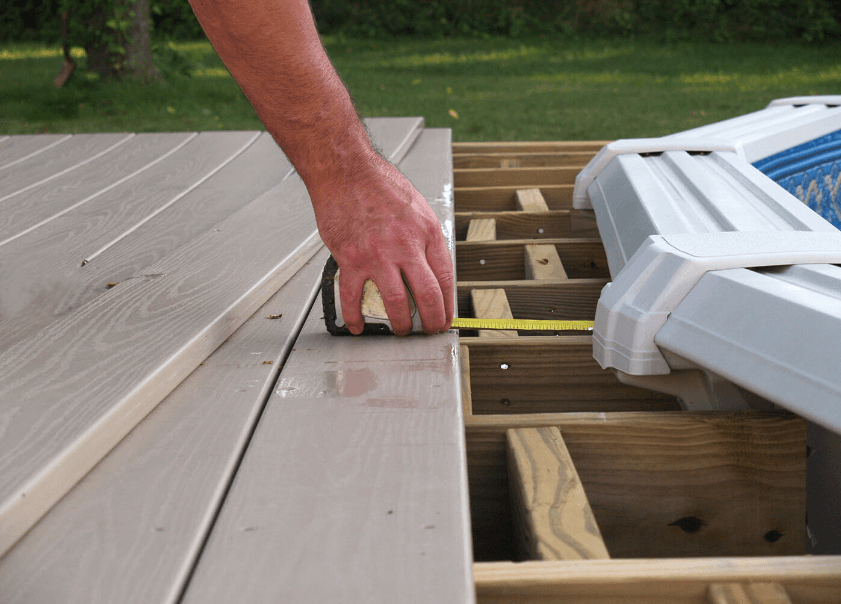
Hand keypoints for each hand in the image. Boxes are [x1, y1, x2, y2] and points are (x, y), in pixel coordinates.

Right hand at [311, 154, 454, 335]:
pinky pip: (353, 296)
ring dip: (401, 324)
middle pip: (427, 295)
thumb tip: (429, 267)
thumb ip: (424, 238)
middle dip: (432, 321)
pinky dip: (355, 316)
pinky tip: (358, 326)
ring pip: (396, 302)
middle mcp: (405, 244)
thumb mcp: (417, 207)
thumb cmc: (378, 184)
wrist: (345, 170)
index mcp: (426, 231)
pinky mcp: (351, 258)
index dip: (448, 304)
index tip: (446, 316)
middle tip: (430, 330)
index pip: (445, 278)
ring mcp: (378, 254)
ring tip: (401, 330)